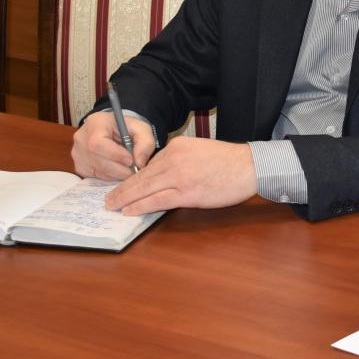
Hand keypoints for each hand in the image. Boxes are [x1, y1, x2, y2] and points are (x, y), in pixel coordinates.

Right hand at [72, 111, 156, 180]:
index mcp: (95, 123)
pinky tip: (118, 168)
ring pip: (99, 171)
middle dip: (120, 169)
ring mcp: (78, 154)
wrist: (113, 130)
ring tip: (128, 168)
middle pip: (99, 160)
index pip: (98, 143)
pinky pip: (96, 177)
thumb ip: (145, 143)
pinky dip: (110, 176)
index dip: (115, 155)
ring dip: (117, 174)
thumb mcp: (141, 129)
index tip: (131, 160)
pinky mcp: (80, 166)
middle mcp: (82, 139)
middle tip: (134, 169)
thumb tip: (139, 162)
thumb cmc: (126, 128)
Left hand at [103, 136, 257, 214]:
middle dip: (122, 189)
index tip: (125, 186)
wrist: (250, 167)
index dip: (134, 178)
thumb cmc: (230, 161)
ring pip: (143, 189)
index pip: (149, 164)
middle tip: (108, 198)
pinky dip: (140, 206)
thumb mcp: (200, 151)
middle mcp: (174, 159)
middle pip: (141, 176)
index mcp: (177, 147)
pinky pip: (156, 201)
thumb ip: (181, 160)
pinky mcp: (186, 193)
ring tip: (112, 206)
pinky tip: (130, 210)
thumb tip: (165, 175)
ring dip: (125, 199)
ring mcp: (179, 176)